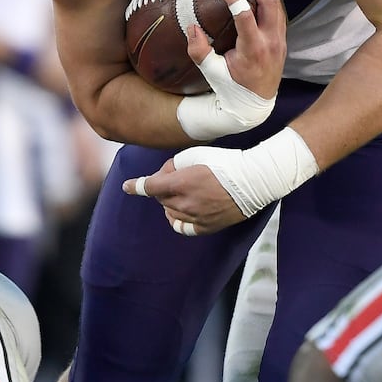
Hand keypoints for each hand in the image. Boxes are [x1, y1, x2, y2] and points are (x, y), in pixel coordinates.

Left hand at [123, 127, 317, 234]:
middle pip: (160, 198)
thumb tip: (164, 177)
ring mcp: (196, 218)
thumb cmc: (225, 162)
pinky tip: (182, 211)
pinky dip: (178, 218)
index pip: (150, 187)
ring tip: (185, 191)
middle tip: (180, 176)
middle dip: (163, 187)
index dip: (136, 186)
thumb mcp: (196, 154)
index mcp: (181, 184)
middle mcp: (185, 203)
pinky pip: (182, 227)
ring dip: (170, 202)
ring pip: (169, 212)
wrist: (253, 180)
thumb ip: (174, 165)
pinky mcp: (206, 227)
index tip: (127, 187)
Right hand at [186, 0, 285, 100]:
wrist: (255, 104)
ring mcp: (279, 41)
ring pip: (278, 5)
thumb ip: (199, 50)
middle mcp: (270, 43)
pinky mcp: (282, 40)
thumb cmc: (231, 87)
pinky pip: (279, 13)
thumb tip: (192, 27)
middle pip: (270, 3)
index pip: (245, 15)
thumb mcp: (211, 72)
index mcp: (253, 50)